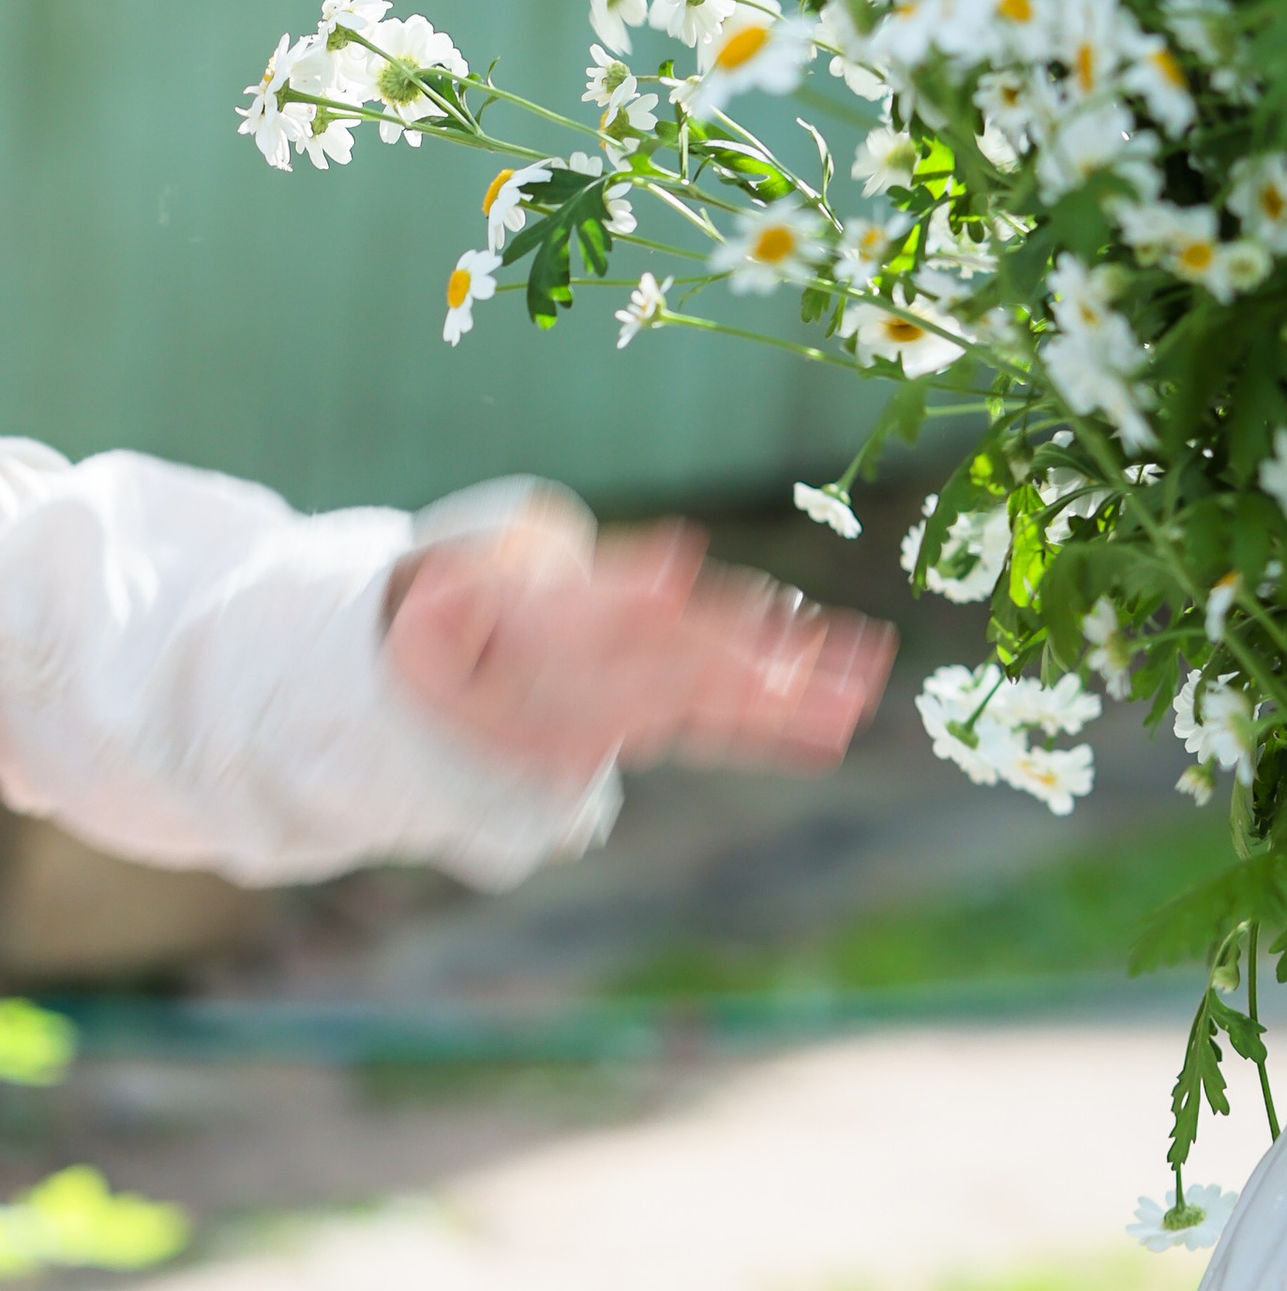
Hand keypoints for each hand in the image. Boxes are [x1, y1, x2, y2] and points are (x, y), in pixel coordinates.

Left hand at [384, 504, 893, 781]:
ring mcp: (660, 666)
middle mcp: (631, 632)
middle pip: (696, 635)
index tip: (675, 566)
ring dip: (794, 675)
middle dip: (746, 639)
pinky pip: (733, 719)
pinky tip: (839, 724)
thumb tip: (443, 599)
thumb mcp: (432, 633)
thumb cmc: (458, 640)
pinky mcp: (671, 707)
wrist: (486, 634)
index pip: (611, 595)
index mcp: (573, 611)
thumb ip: (442, 623)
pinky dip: (784, 723)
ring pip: (734, 669)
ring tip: (859, 679)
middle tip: (800, 640)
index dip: (642, 581)